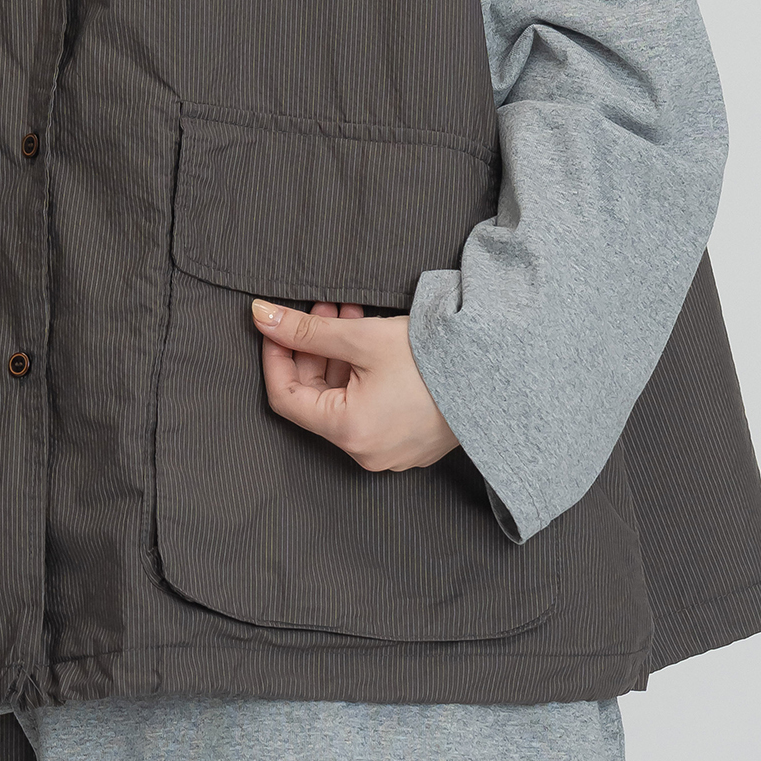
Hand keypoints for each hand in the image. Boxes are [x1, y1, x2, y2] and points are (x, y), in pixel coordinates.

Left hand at [250, 298, 459, 472]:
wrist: (499, 374)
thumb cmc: (432, 359)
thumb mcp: (362, 337)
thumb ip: (306, 330)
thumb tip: (260, 316)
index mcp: (349, 433)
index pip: (285, 397)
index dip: (275, 356)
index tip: (275, 325)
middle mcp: (366, 452)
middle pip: (317, 398)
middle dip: (313, 348)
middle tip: (322, 307)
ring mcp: (391, 452)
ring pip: (344, 400)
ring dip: (338, 356)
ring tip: (347, 312)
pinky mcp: (411, 443)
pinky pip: (370, 409)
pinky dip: (361, 375)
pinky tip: (370, 339)